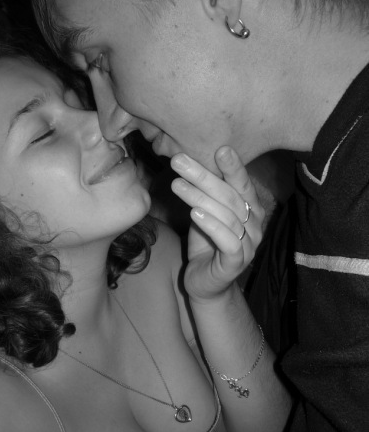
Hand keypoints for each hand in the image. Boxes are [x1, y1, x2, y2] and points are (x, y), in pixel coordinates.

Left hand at [170, 146, 264, 301]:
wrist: (206, 283)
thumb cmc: (206, 244)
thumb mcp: (205, 213)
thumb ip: (206, 193)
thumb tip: (188, 161)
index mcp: (250, 208)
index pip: (242, 183)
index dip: (233, 166)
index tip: (218, 148)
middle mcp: (255, 224)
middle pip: (230, 195)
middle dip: (203, 176)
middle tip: (179, 162)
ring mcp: (249, 244)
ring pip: (227, 216)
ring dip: (200, 197)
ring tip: (177, 184)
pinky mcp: (237, 263)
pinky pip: (228, 241)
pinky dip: (212, 226)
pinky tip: (195, 214)